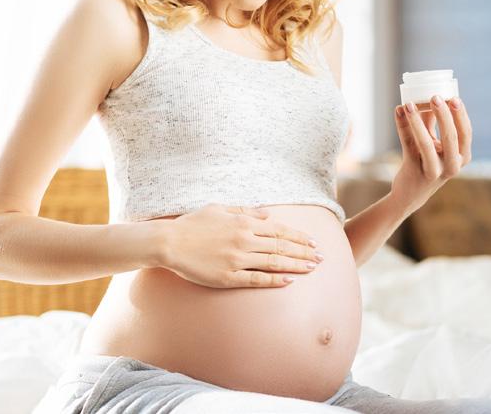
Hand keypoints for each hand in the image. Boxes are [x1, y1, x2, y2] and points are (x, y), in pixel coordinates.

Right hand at [160, 203, 322, 288]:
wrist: (169, 242)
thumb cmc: (193, 224)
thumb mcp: (220, 209)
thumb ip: (245, 211)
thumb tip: (268, 214)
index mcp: (244, 223)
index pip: (279, 231)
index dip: (298, 237)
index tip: (312, 242)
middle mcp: (244, 240)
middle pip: (282, 247)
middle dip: (304, 252)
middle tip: (321, 258)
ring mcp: (237, 259)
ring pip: (274, 263)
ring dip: (296, 265)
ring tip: (312, 268)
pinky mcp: (228, 276)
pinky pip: (257, 280)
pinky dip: (275, 280)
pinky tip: (289, 281)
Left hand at [391, 95, 472, 212]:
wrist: (410, 193)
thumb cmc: (426, 161)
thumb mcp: (435, 142)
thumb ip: (433, 121)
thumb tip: (427, 94)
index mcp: (463, 157)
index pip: (466, 133)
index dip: (460, 115)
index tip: (454, 97)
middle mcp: (452, 166)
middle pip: (451, 138)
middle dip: (444, 115)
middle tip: (434, 96)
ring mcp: (433, 171)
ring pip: (427, 144)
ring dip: (417, 121)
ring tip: (409, 104)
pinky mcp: (414, 172)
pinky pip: (408, 145)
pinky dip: (402, 126)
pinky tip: (398, 111)